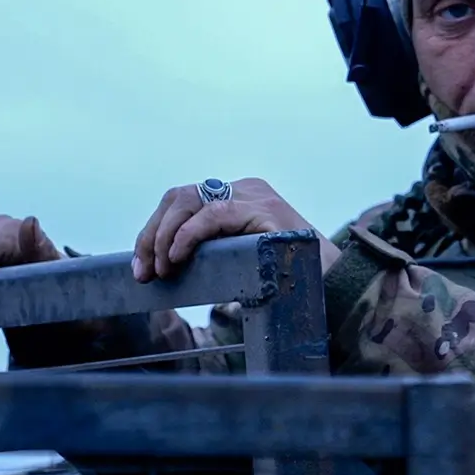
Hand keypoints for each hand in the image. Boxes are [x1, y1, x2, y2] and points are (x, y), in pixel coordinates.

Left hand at [132, 178, 324, 282]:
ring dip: (164, 237)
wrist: (333, 285)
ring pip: (190, 200)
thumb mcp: (240, 258)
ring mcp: (256, 197)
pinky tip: (177, 256)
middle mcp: (246, 189)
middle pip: (179, 196)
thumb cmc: (287, 277)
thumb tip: (161, 267)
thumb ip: (212, 253)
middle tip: (144, 272)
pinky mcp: (265, 211)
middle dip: (151, 234)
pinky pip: (215, 214)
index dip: (153, 232)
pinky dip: (189, 234)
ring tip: (161, 268)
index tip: (141, 267)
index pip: (181, 201)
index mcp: (239, 198)